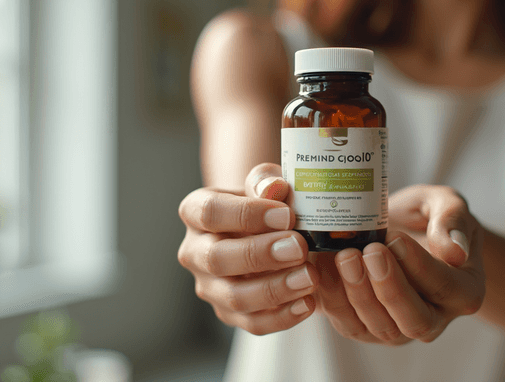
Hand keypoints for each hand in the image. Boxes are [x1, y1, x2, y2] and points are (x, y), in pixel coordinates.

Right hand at [177, 163, 318, 334]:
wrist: (265, 230)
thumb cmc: (265, 202)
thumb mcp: (265, 183)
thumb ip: (266, 182)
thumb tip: (273, 189)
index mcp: (195, 212)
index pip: (210, 212)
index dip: (246, 214)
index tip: (286, 215)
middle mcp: (195, 252)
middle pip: (217, 259)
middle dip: (260, 255)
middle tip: (299, 247)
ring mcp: (209, 287)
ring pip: (234, 297)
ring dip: (274, 289)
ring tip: (310, 277)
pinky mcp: (229, 314)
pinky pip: (252, 323)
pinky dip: (282, 317)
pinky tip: (309, 302)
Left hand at [314, 185, 484, 344]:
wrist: (399, 231)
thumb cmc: (427, 217)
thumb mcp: (445, 204)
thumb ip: (452, 220)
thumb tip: (455, 251)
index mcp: (464, 291)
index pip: (443, 286)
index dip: (419, 265)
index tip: (396, 238)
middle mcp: (435, 319)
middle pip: (413, 319)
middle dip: (388, 288)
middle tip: (368, 251)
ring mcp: (399, 330)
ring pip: (378, 326)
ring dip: (358, 293)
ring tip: (344, 255)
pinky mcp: (366, 329)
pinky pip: (349, 324)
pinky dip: (333, 298)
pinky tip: (323, 267)